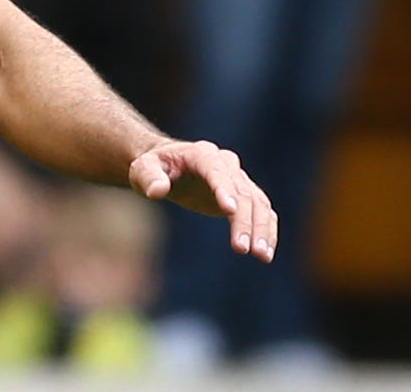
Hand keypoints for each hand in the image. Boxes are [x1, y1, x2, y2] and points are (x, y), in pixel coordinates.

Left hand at [129, 139, 276, 261]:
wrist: (167, 167)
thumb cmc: (152, 167)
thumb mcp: (142, 169)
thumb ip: (148, 177)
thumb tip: (157, 191)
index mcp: (202, 154)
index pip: (217, 171)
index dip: (224, 190)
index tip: (229, 211)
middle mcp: (226, 164)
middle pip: (242, 192)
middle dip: (244, 221)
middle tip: (241, 249)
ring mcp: (238, 179)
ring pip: (258, 203)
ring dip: (262, 229)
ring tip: (262, 256)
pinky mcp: (244, 196)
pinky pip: (263, 212)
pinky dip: (267, 230)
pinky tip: (265, 253)